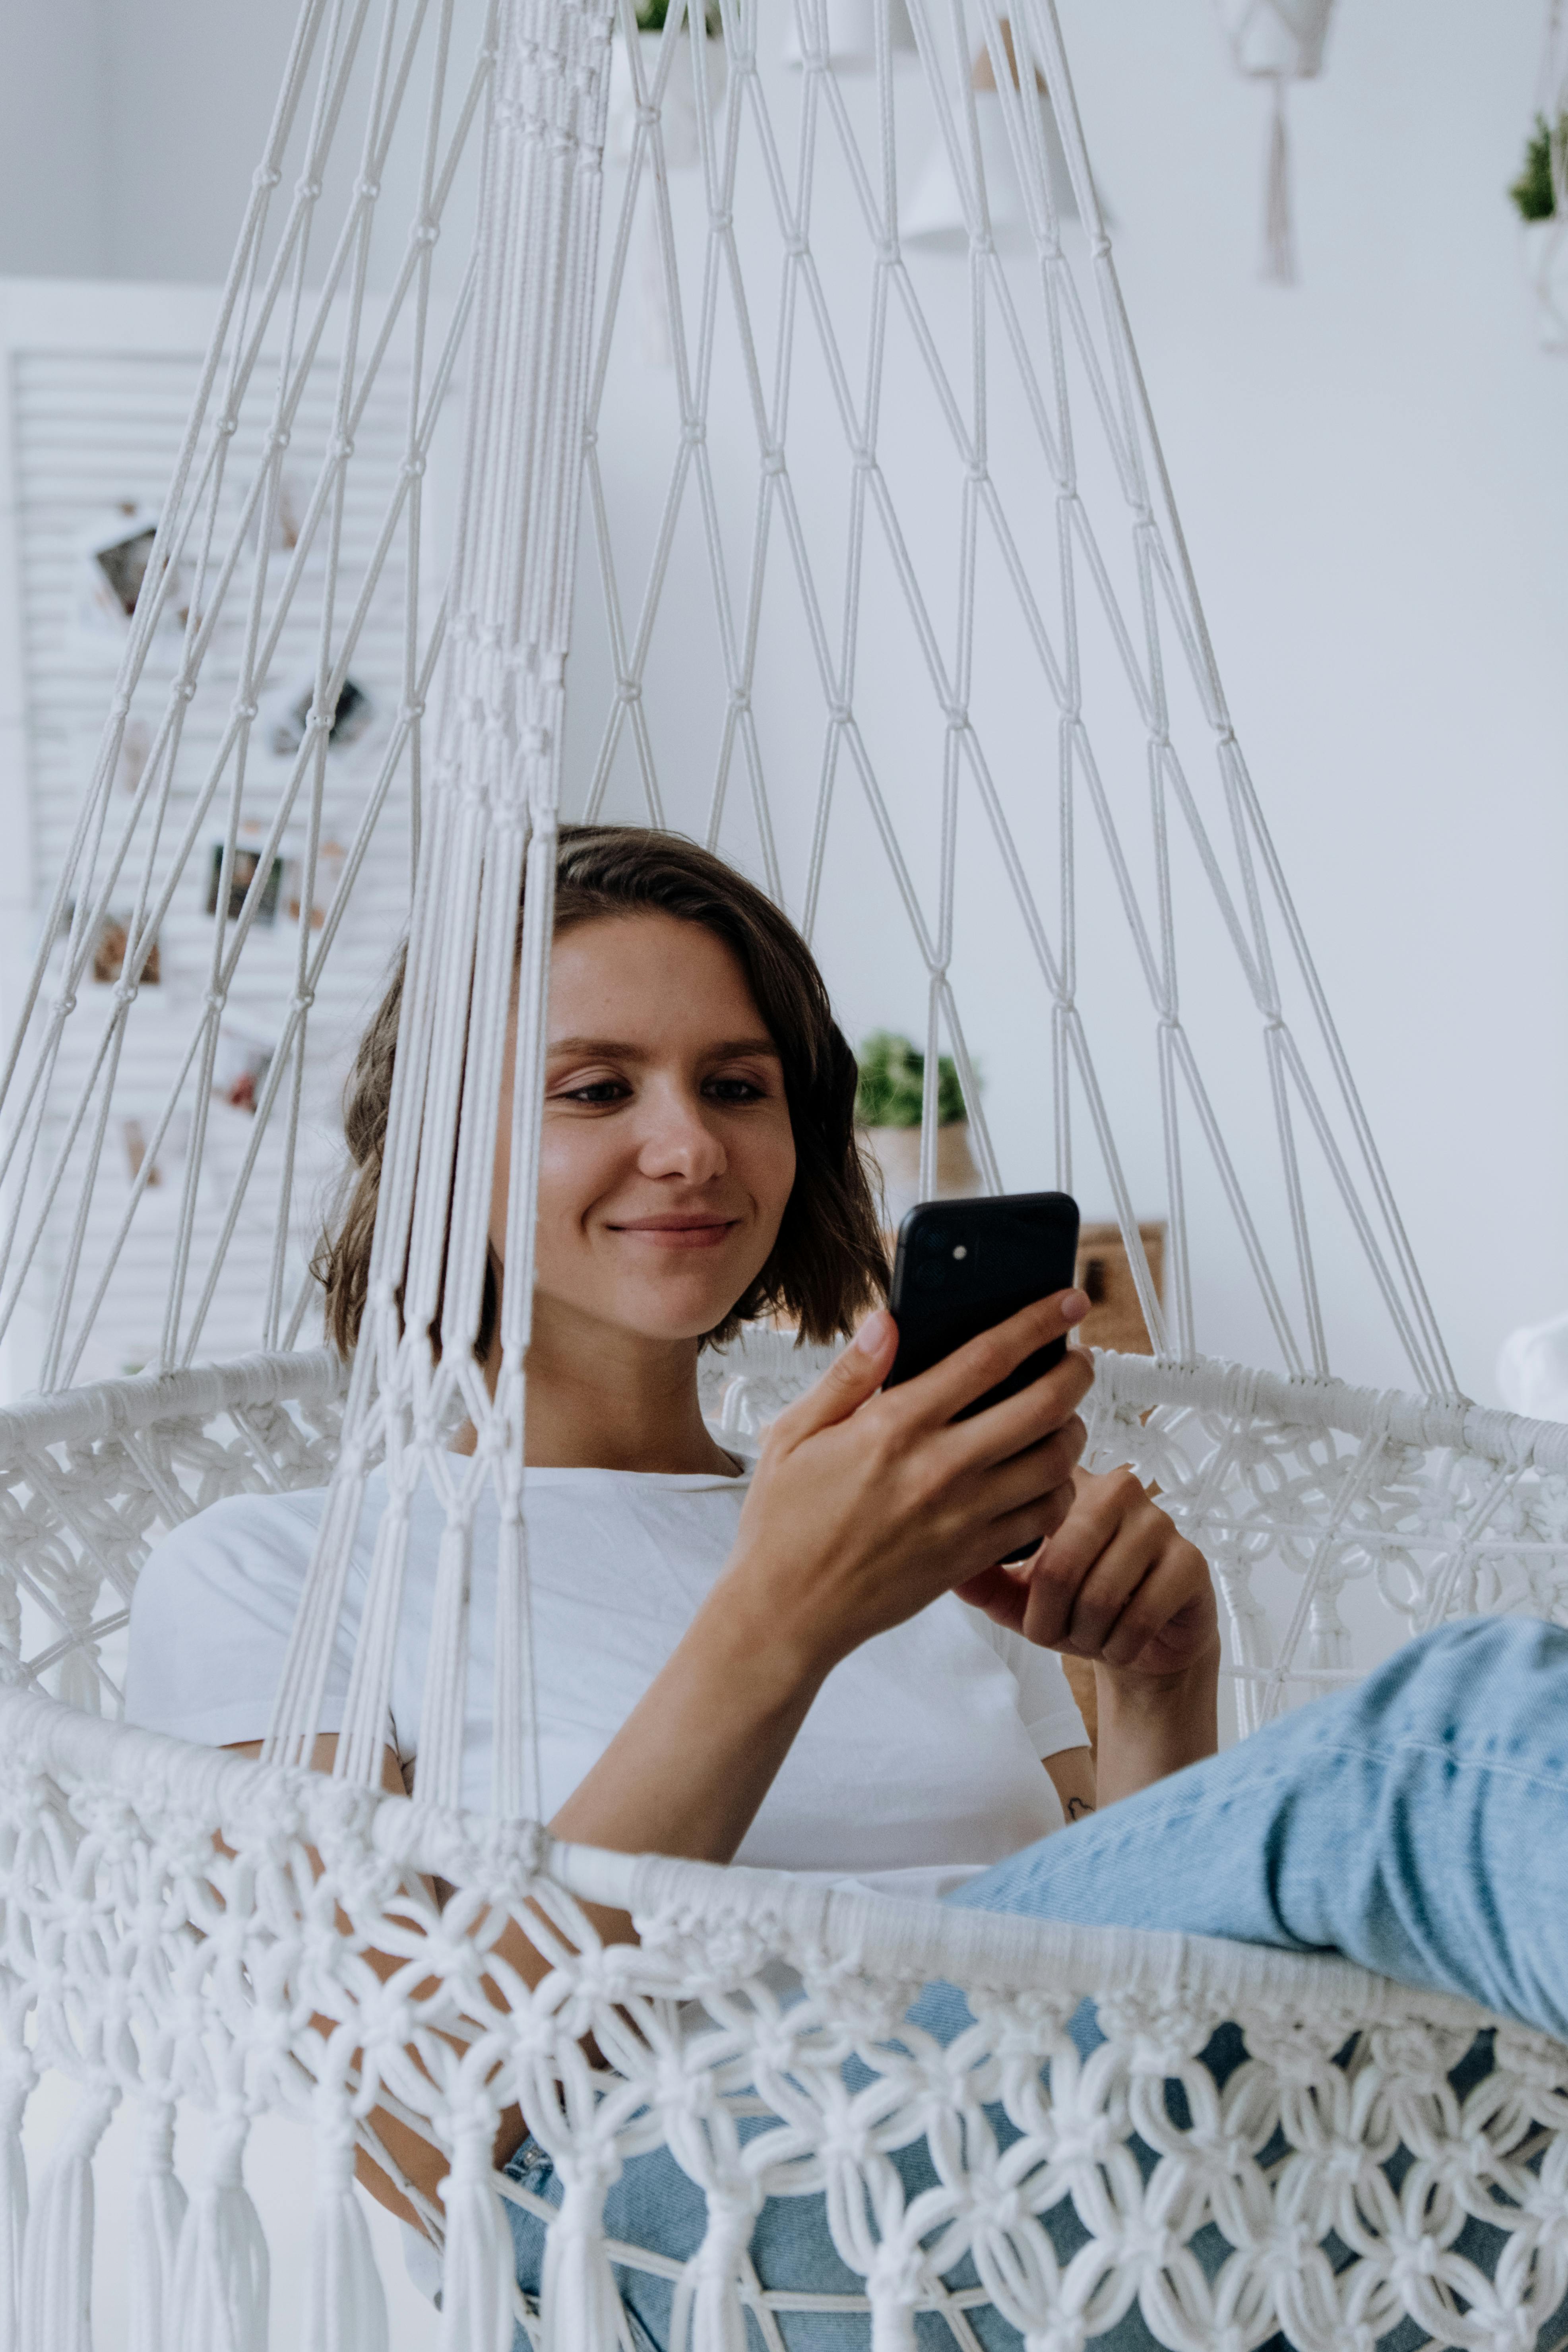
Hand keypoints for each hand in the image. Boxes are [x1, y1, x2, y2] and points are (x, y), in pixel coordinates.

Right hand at [719, 1290, 1094, 1684]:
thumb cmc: (783, 1523)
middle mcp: (939, 1468)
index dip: (1038, 1323)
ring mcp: (963, 1517)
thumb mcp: (794, 1434)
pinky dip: (1059, 1492)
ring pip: (1056, 1463)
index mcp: (894, 1426)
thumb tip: (887, 1321)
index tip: (1067, 1302)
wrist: (786, 1613)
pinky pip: (1044, 1518)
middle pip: (1043, 1406)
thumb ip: (848, 1375)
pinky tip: (1045, 1478)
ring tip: (1064, 1418)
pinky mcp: (974, 1557)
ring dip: (1073, 1432)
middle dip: (1076, 1372)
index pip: (987, 1357)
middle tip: (1080, 1360)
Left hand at [956, 1465, 1217, 1687]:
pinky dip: (1120, 1646)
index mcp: (1068, 1483)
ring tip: (1089, 1635)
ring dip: (1086, 1636)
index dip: (1020, 1582)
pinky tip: (1121, 1641)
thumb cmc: (1077, 1606)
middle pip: (1060, 1566)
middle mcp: (1116, 1488)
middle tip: (1056, 1633)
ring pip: (1100, 1596)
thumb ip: (983, 1578)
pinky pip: (1139, 1617)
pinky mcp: (1190, 1561)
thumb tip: (946, 1569)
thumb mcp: (1020, 1594)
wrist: (1142, 1642)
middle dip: (1050, 1620)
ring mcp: (1158, 1521)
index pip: (1029, 1514)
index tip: (1028, 1602)